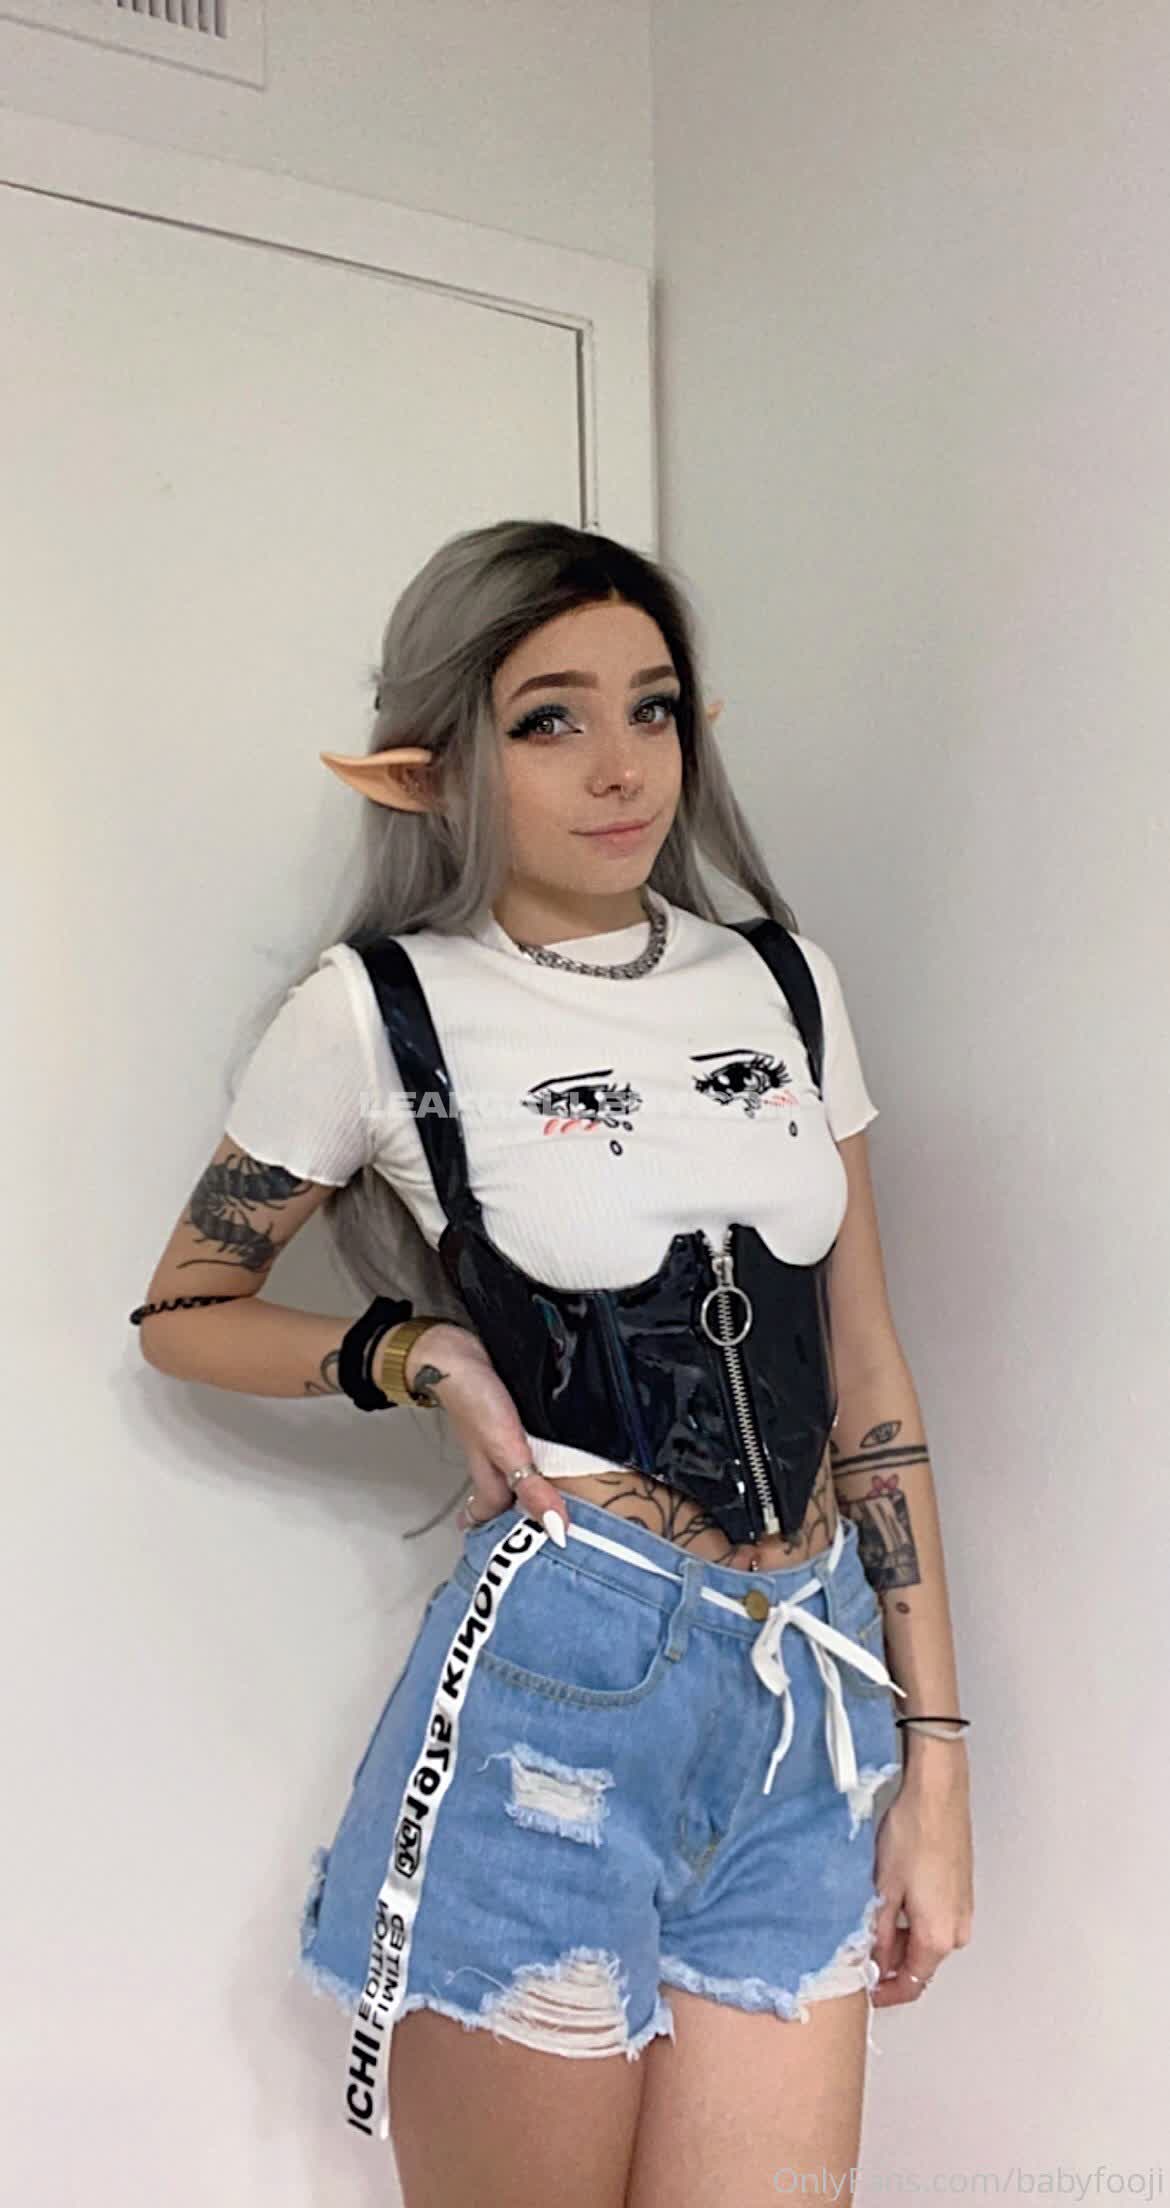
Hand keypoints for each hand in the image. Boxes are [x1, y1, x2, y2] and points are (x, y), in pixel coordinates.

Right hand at [403, 1323, 569, 1545]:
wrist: (453, 1350)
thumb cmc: (473, 1398)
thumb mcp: (506, 1449)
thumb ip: (531, 1488)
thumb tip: (556, 1530)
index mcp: (492, 1477)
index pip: (498, 1516)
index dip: (510, 1534)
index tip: (531, 1551)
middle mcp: (497, 1461)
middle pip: (508, 1494)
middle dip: (523, 1510)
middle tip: (545, 1526)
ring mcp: (502, 1437)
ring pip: (519, 1469)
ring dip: (535, 1480)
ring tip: (556, 1493)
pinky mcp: (513, 1415)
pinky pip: (527, 1442)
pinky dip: (539, 1450)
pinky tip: (551, 1447)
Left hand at [870, 1757, 973, 2006]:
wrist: (937, 1795)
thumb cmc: (913, 1833)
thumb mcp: (883, 1889)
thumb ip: (877, 1933)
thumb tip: (871, 1959)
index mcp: (937, 1936)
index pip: (912, 1984)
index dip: (887, 1992)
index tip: (868, 1992)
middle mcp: (957, 1928)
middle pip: (921, 1964)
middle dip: (891, 1962)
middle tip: (861, 1949)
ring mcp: (963, 1909)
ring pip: (928, 1940)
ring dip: (901, 1938)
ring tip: (873, 1915)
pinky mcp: (962, 1891)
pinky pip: (936, 1920)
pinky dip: (914, 1920)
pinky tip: (894, 1899)